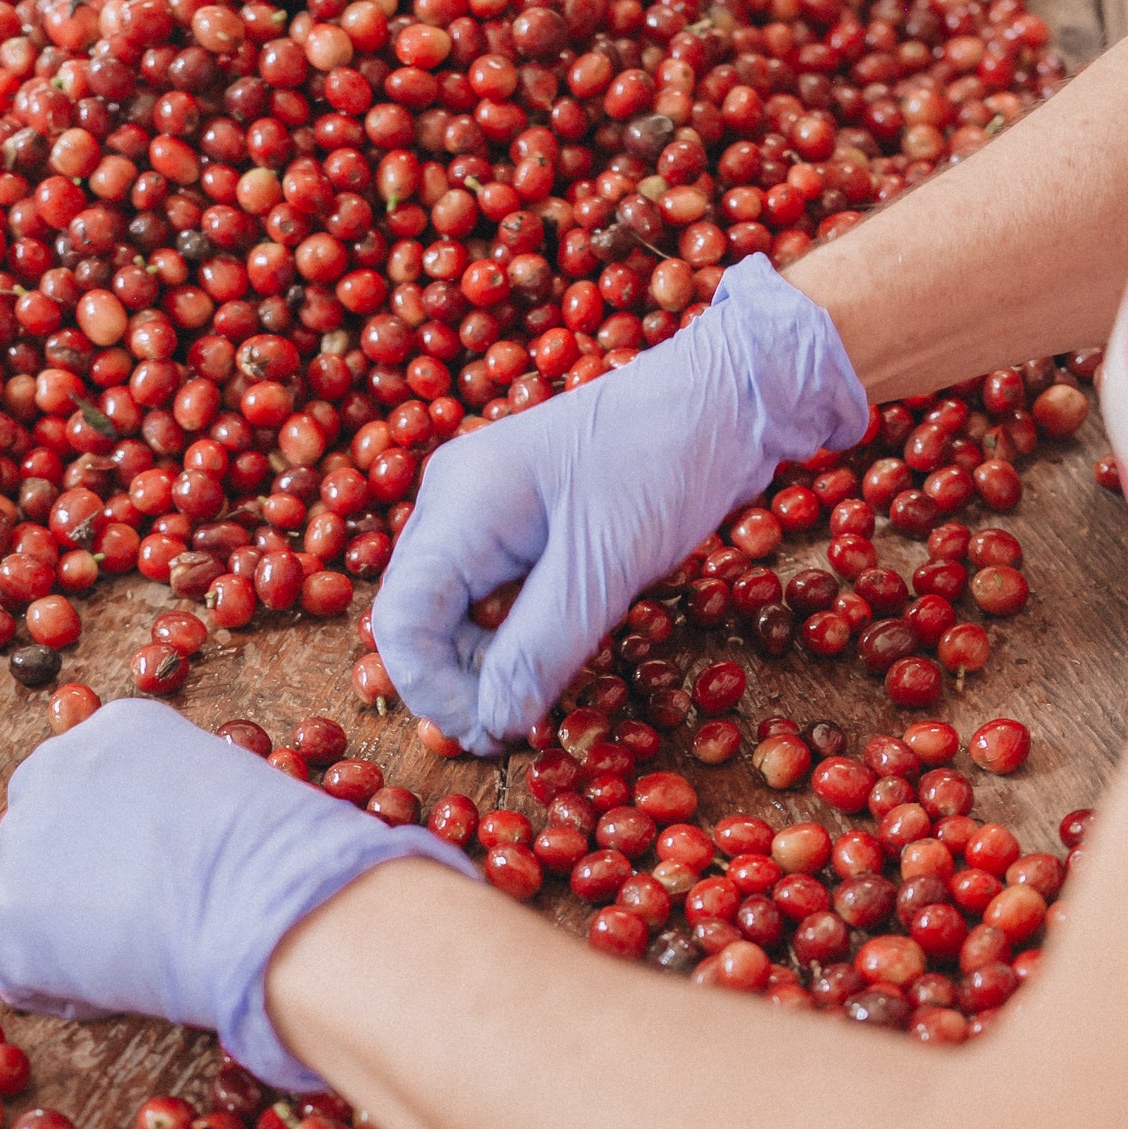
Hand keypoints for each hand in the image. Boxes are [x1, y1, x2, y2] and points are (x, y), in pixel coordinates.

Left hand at [0, 699, 474, 1091]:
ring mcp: (23, 843)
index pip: (89, 780)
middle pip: (46, 829)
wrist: (268, 906)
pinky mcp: (7, 918)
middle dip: (80, 876)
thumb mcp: (237, 792)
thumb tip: (192, 841)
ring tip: (143, 956)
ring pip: (30, 899)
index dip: (118, 835)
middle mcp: (54, 770)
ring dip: (73, 932)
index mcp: (115, 731)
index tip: (153, 871)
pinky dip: (70, 991)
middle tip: (139, 919)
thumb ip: (189, 801)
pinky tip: (127, 987)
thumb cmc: (284, 856)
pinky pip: (25, 970)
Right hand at [372, 254, 868, 755]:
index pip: (401, 621)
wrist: (726, 394)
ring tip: (536, 702)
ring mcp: (482, 509)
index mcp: (460, 503)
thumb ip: (541, 649)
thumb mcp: (606, 567)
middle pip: (417, 619)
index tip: (491, 735)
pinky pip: (489, 595)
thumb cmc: (666, 462)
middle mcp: (454, 503)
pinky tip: (549, 661)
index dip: (433, 692)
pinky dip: (510, 638)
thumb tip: (494, 723)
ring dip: (484, 666)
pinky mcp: (517, 521)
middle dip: (456, 684)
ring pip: (451, 612)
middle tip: (515, 731)